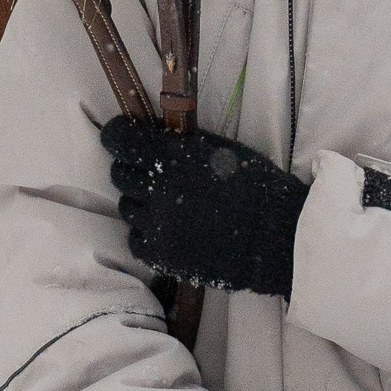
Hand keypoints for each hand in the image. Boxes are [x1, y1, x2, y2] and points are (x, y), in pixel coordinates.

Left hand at [102, 118, 308, 299]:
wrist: (273, 238)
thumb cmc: (254, 187)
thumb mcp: (219, 150)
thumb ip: (179, 144)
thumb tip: (147, 136)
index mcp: (174, 157)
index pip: (119, 140)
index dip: (116, 137)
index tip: (120, 138)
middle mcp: (158, 189)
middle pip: (120, 175)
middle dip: (134, 171)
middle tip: (157, 176)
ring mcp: (157, 225)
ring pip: (127, 207)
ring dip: (142, 203)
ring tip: (169, 207)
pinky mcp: (161, 255)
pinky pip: (136, 239)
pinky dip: (148, 233)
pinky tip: (171, 230)